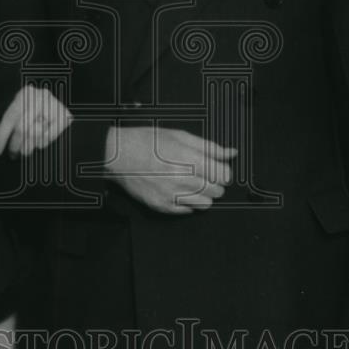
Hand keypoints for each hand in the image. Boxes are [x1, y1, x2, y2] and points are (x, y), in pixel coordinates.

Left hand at [0, 86, 72, 157]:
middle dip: (15, 144)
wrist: (64, 98)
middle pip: (22, 128)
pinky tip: (39, 143)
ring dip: (28, 146)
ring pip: (35, 134)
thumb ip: (5, 123)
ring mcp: (53, 105)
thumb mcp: (19, 110)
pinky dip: (42, 143)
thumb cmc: (35, 106)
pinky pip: (49, 136)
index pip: (9, 118)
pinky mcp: (64, 115)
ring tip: (25, 150)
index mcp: (25, 94)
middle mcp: (39, 97)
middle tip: (13, 154)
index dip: (1, 137)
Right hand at [103, 125, 235, 213]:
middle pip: (217, 191)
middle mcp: (184, 180)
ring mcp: (173, 195)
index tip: (216, 168)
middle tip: (201, 174)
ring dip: (203, 195)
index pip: (225, 175)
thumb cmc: (146, 142)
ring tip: (190, 183)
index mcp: (191, 160)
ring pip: (205, 204)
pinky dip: (187, 203)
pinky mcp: (162, 206)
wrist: (117, 155)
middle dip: (213, 183)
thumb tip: (231, 153)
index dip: (222, 171)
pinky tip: (178, 190)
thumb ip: (209, 146)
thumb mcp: (179, 136)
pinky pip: (187, 212)